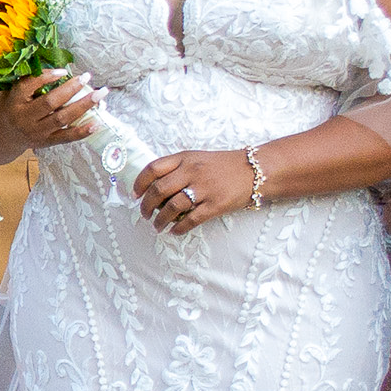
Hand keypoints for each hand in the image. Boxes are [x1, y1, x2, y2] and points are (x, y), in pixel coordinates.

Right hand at [0, 69, 95, 149]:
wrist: (2, 134)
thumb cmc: (12, 106)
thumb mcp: (14, 91)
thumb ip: (32, 82)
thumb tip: (62, 70)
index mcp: (15, 101)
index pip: (29, 86)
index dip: (46, 77)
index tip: (64, 71)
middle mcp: (25, 118)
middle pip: (50, 103)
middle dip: (71, 89)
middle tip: (87, 77)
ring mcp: (37, 132)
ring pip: (63, 119)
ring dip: (84, 106)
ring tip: (100, 95)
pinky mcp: (47, 142)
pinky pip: (67, 137)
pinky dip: (83, 130)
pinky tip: (97, 122)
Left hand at [134, 149, 257, 235]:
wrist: (255, 170)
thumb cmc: (222, 166)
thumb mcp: (198, 158)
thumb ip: (177, 168)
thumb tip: (154, 188)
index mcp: (185, 158)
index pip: (153, 168)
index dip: (139, 183)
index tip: (134, 194)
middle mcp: (192, 171)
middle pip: (159, 190)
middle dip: (146, 205)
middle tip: (144, 214)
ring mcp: (204, 188)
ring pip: (172, 207)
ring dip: (160, 220)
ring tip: (157, 226)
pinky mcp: (216, 204)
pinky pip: (191, 220)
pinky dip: (179, 228)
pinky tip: (174, 232)